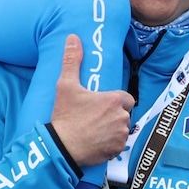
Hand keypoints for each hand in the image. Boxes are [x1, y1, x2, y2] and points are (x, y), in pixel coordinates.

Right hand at [48, 36, 134, 167]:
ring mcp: (120, 135)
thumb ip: (71, 61)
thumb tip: (73, 38)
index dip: (116, 100)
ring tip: (95, 128)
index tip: (103, 103)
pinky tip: (97, 141)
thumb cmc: (65, 116)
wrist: (62, 146)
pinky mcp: (116, 150)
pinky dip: (111, 143)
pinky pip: (118, 144)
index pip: (127, 98)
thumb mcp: (65, 85)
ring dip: (113, 129)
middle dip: (113, 114)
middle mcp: (122, 117)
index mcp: (115, 100)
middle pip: (124, 113)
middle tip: (95, 116)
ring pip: (122, 129)